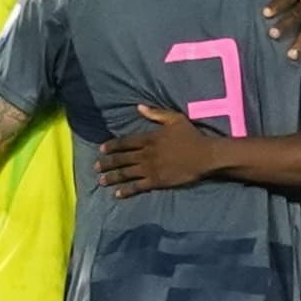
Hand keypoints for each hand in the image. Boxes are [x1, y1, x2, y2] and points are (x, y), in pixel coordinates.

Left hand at [95, 105, 222, 195]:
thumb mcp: (174, 119)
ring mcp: (150, 169)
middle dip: (107, 163)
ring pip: (126, 173)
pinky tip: (117, 194)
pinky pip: (138, 186)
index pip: (125, 142)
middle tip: (96, 167)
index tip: (101, 149)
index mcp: (149, 139)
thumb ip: (155, 113)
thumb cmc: (191, 136)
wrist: (205, 156)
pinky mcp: (157, 181)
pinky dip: (126, 190)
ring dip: (112, 177)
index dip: (112, 146)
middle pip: (122, 159)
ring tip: (101, 181)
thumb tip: (139, 106)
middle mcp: (146, 154)